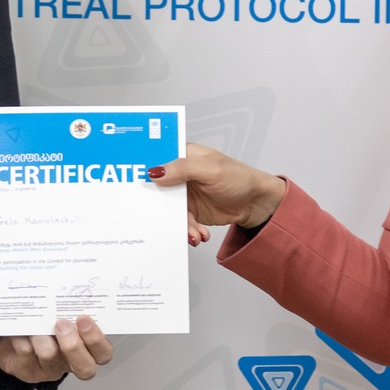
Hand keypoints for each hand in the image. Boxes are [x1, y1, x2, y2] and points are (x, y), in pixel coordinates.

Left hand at [0, 316, 113, 383]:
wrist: (15, 340)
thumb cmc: (45, 325)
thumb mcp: (61, 315)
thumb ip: (70, 309)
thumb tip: (69, 285)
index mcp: (86, 349)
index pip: (103, 353)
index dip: (96, 339)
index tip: (82, 318)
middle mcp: (71, 363)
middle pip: (85, 367)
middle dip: (73, 344)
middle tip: (61, 323)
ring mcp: (49, 369)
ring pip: (49, 355)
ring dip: (41, 335)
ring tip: (34, 322)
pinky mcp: (28, 370)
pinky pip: (25, 351)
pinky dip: (21, 335)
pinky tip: (18, 327)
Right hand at [149, 143, 287, 245]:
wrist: (255, 203)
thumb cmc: (239, 178)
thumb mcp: (211, 170)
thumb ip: (183, 169)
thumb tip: (156, 171)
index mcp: (183, 155)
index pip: (156, 157)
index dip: (142, 167)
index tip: (133, 182)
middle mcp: (179, 174)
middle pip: (157, 188)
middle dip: (158, 205)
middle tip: (160, 216)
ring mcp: (183, 194)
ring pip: (168, 210)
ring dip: (180, 223)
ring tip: (193, 232)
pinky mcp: (189, 211)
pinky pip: (180, 222)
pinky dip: (189, 230)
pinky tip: (199, 234)